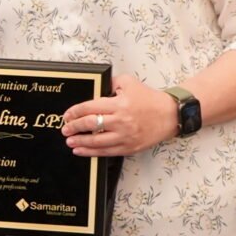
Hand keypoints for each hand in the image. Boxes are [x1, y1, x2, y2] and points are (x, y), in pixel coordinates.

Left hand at [62, 75, 179, 158]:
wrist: (169, 114)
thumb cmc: (149, 98)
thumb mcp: (129, 82)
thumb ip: (110, 84)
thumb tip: (95, 88)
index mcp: (119, 104)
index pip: (90, 107)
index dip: (75, 112)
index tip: (67, 115)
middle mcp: (121, 121)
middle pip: (90, 125)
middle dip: (74, 127)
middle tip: (65, 129)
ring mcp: (125, 136)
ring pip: (96, 142)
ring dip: (80, 142)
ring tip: (70, 141)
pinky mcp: (129, 147)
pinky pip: (106, 152)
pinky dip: (91, 152)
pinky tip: (81, 151)